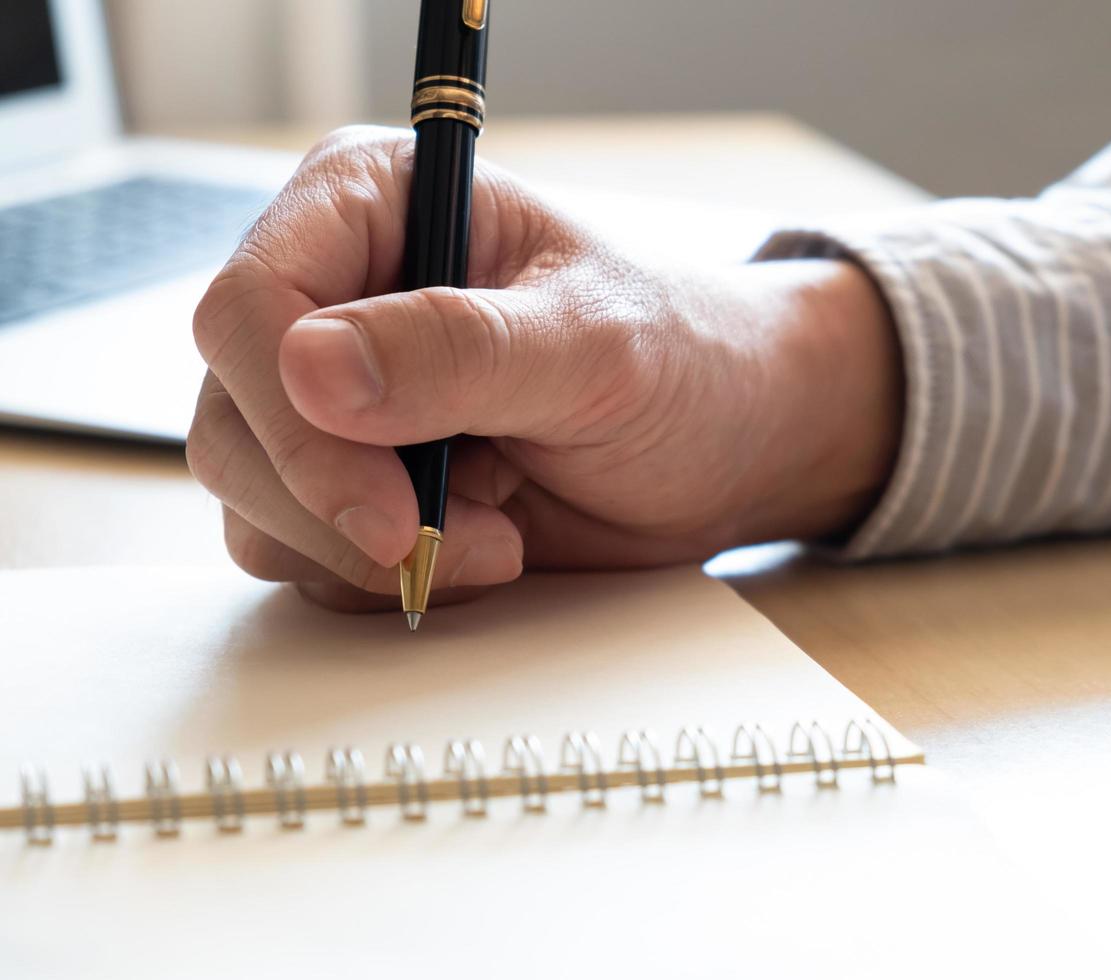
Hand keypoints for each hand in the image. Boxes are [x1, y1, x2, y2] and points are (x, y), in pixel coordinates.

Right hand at [188, 127, 900, 610]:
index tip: (386, 505)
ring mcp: (336, 399)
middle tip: (442, 538)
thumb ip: (461, 350)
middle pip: (233, 412)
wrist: (726, 446)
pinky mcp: (354, 481)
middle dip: (333, 501)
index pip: (251, 303)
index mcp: (373, 205)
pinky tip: (478, 548)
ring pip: (250, 495)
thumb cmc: (680, 361)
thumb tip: (310, 368)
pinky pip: (298, 551)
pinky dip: (378, 574)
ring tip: (495, 535)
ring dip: (361, 548)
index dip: (295, 414)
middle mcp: (334, 297)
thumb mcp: (593, 346)